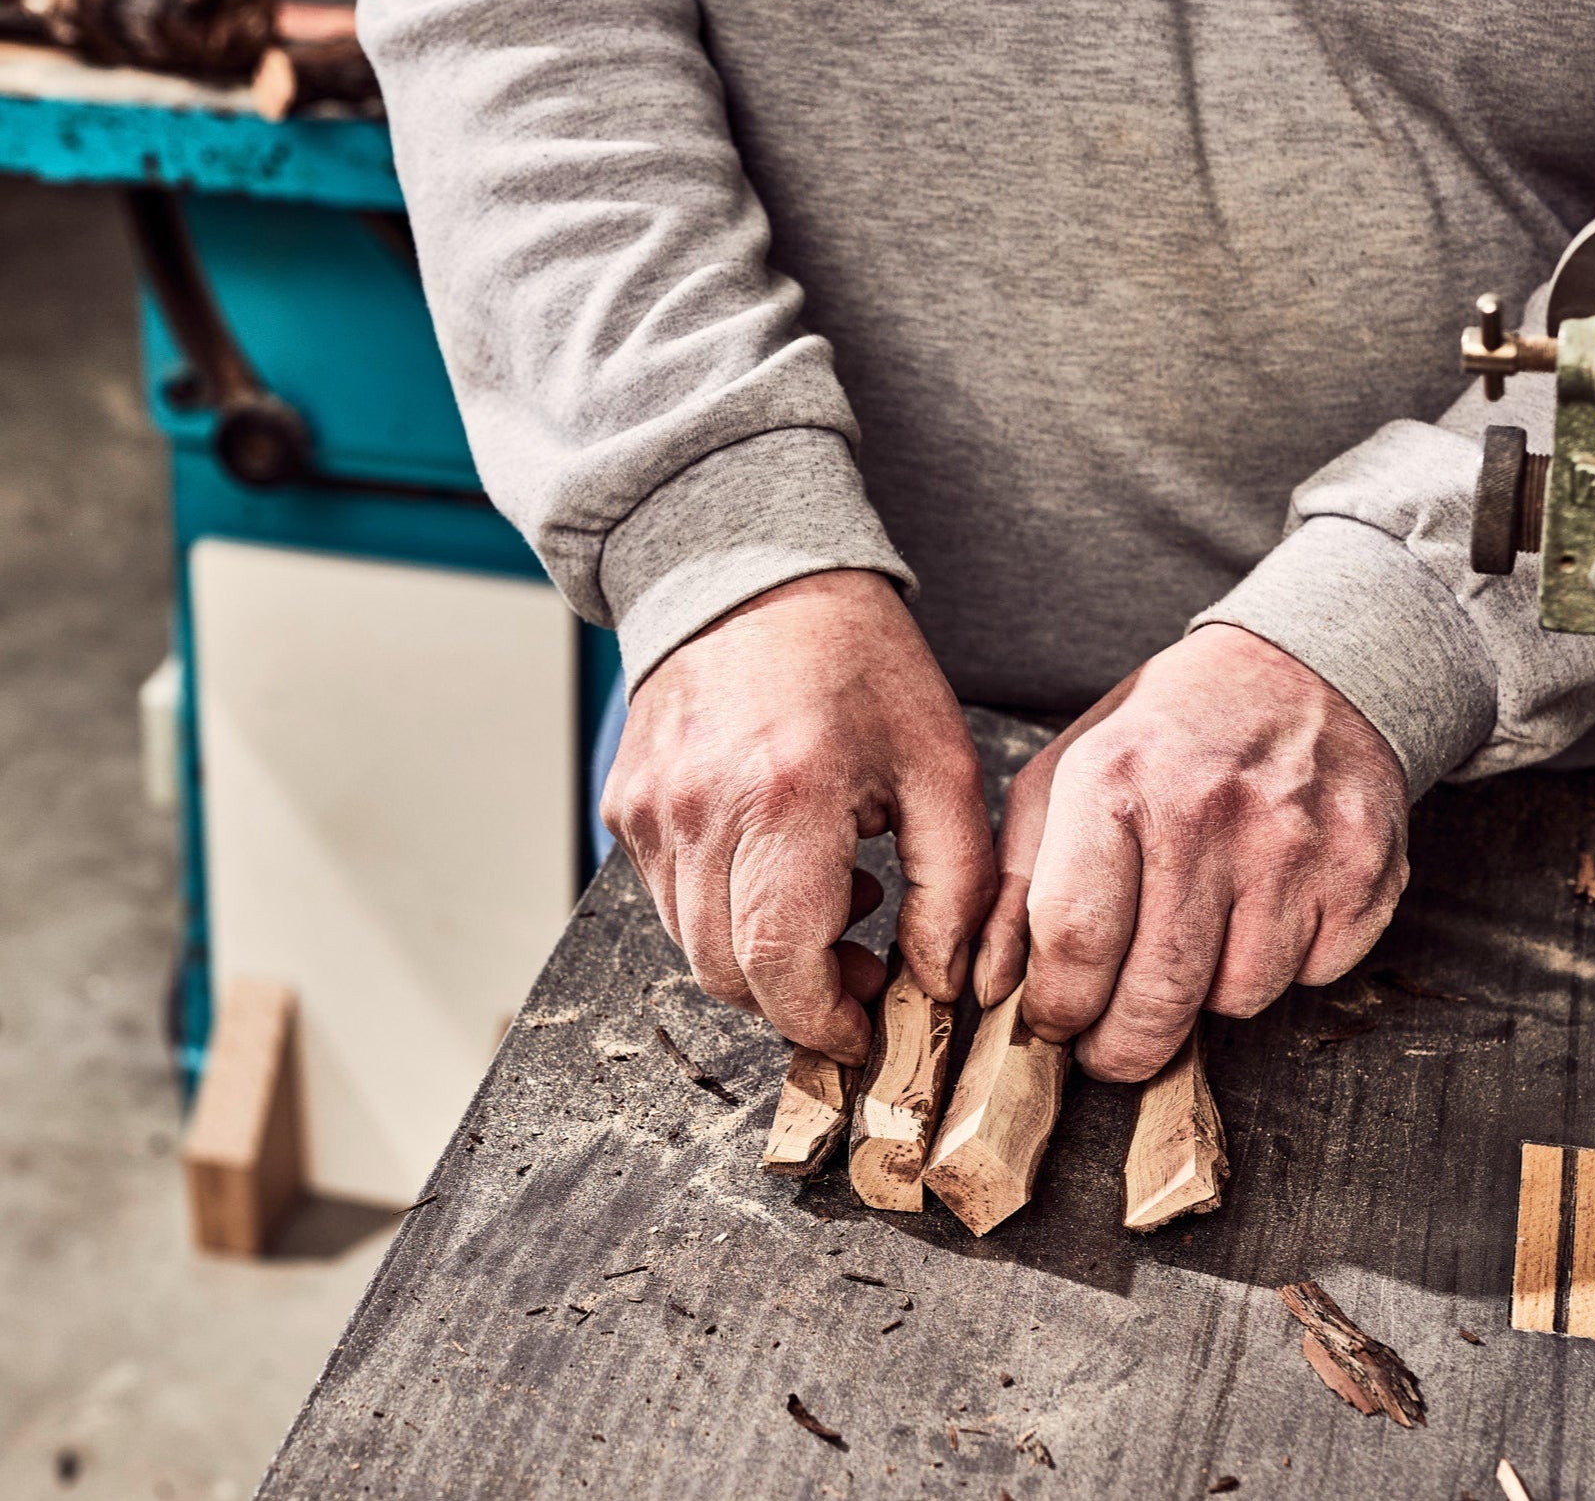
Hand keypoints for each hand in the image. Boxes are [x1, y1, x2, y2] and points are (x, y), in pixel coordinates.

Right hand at [602, 570, 995, 1064]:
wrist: (758, 574)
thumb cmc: (858, 663)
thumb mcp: (942, 766)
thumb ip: (956, 886)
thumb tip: (943, 981)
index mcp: (787, 799)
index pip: (780, 967)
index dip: (823, 1022)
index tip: (864, 1033)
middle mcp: (700, 809)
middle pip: (729, 973)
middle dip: (797, 999)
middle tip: (863, 970)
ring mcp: (649, 808)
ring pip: (692, 946)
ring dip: (759, 959)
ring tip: (831, 903)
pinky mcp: (625, 804)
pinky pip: (667, 899)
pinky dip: (723, 913)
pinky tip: (780, 868)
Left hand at [975, 624, 1409, 1080]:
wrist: (1305, 669)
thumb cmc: (1166, 736)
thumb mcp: (1066, 773)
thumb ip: (1016, 881)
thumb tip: (992, 987)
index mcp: (1116, 780)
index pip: (1076, 942)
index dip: (1060, 1008)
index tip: (1057, 1023)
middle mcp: (1209, 813)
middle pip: (1158, 996)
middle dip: (1123, 1048)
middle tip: (1110, 1048)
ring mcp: (1296, 846)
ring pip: (1238, 998)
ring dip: (1207, 997)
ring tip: (1194, 943)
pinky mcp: (1364, 872)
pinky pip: (1311, 976)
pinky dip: (1283, 966)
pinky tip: (1264, 912)